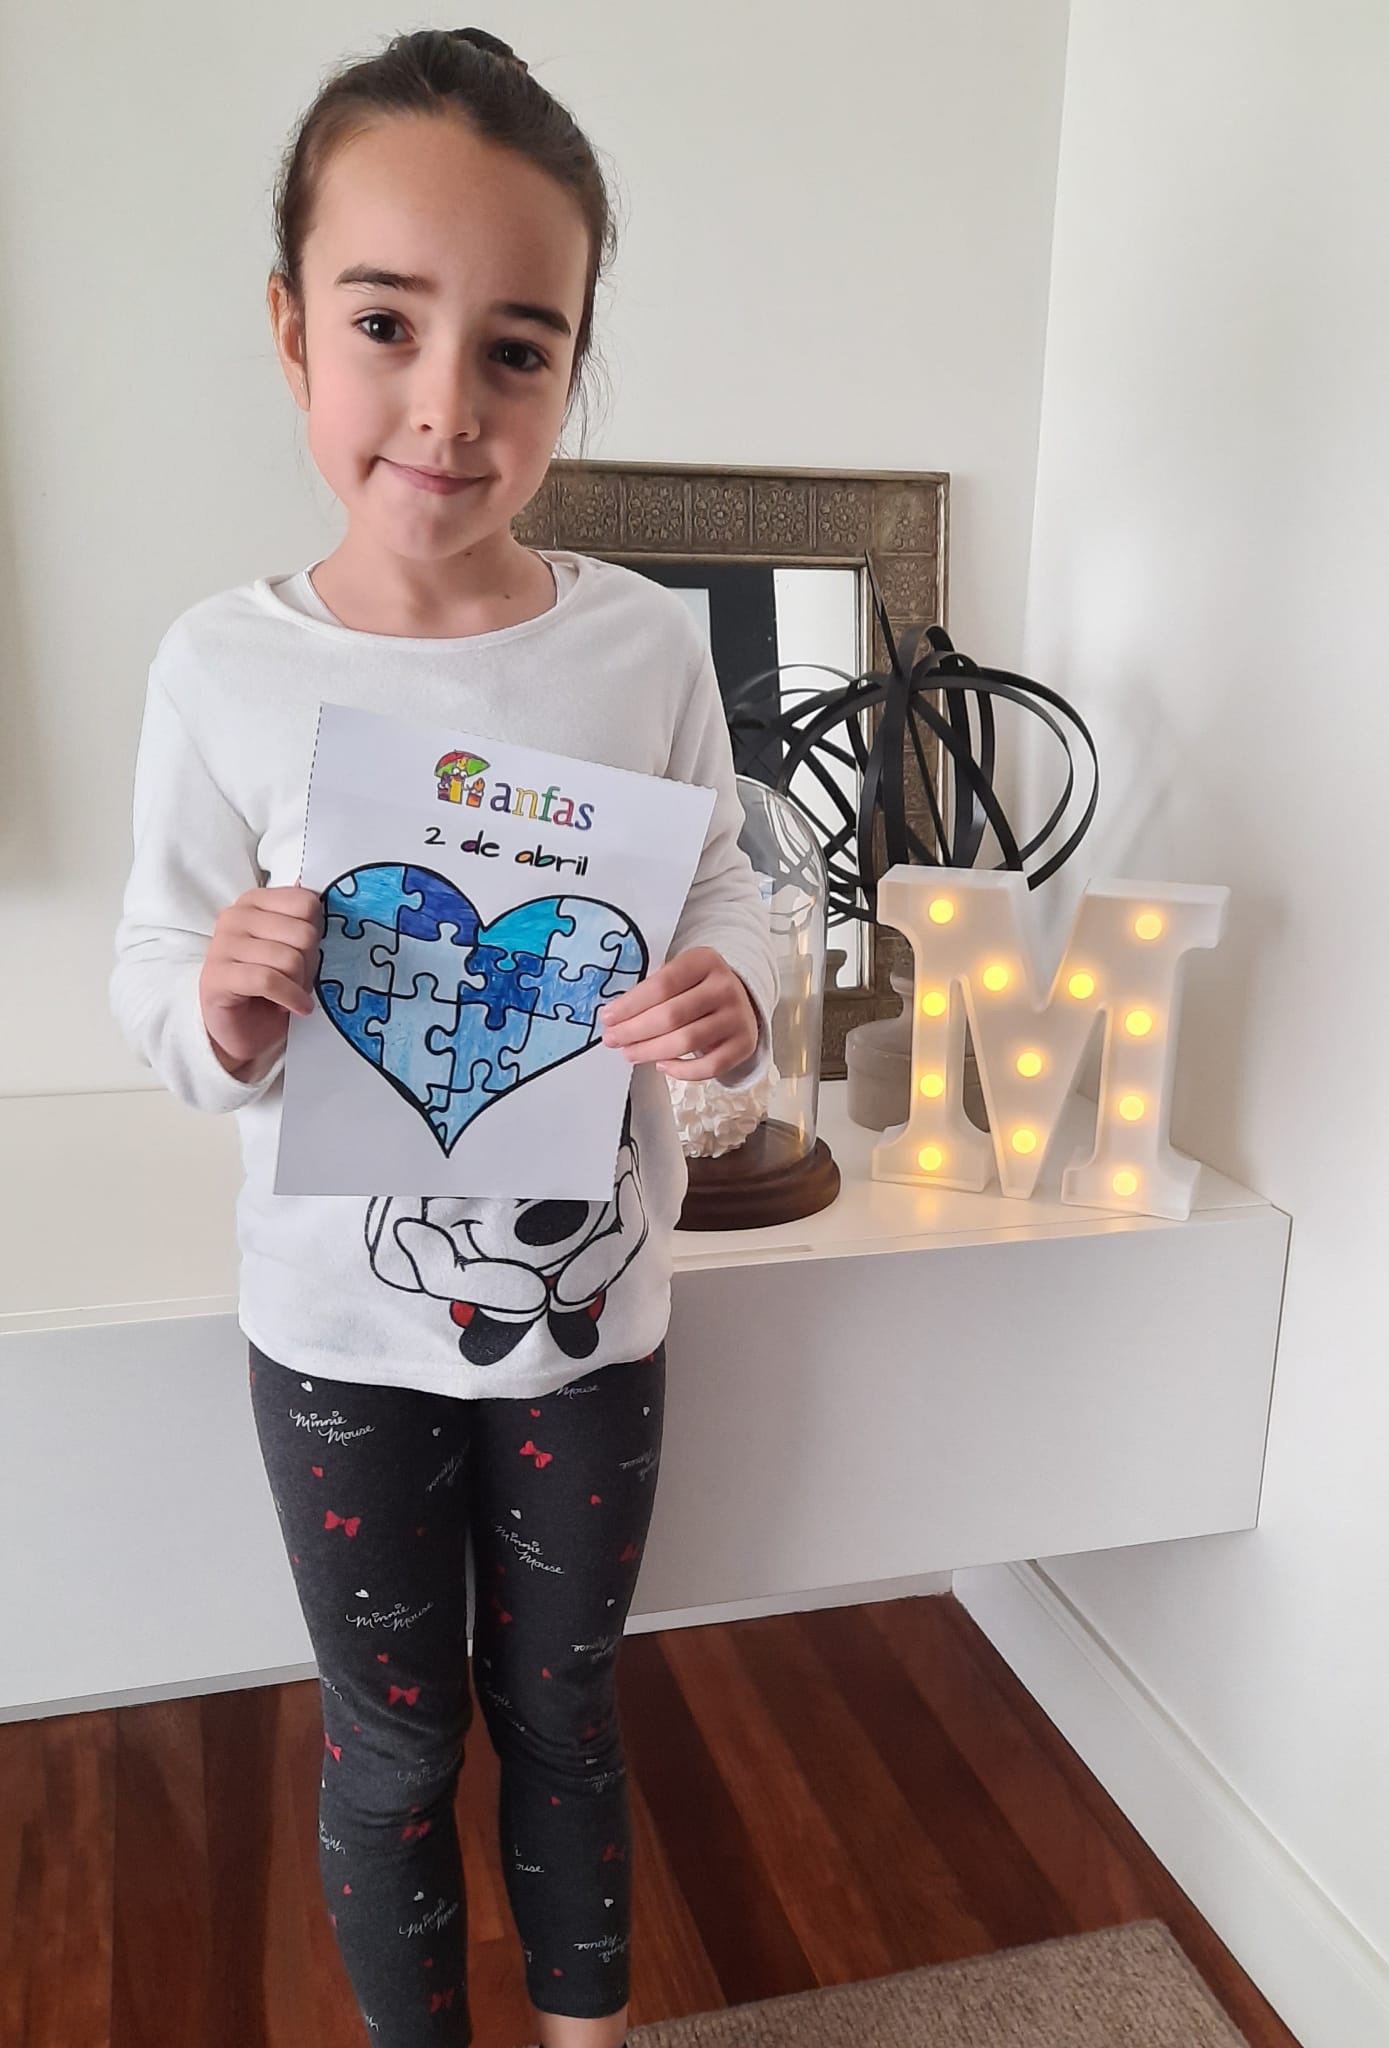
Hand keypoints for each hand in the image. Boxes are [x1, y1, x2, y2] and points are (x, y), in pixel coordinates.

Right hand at [199, 885, 324, 1076]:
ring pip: (289, 959)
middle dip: (309, 965)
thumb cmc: (274, 989)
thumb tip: (329, 896)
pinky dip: (289, 998)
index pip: (306, 903)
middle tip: (298, 981)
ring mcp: (222, 944)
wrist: (245, 1031)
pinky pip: (269, 981)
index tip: (308, 955)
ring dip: (298, 986)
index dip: (317, 934)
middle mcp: (235, 916)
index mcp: (256, 901)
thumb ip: (308, 924)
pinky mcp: (217, 976)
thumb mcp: (296, 949)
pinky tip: (291, 1008)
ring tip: (290, 995)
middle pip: (303, 933)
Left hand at [600, 946, 759, 1081]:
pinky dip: (682, 1071)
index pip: (661, 985)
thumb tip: (615, 1019)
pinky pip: (710, 1066)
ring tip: (630, 1053)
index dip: (630, 1004)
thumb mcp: (679, 975)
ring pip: (687, 1041)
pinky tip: (662, 1065)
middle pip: (671, 1015)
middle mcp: (724, 987)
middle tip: (612, 1039)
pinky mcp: (744, 1044)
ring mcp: (737, 1017)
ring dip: (651, 1051)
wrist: (741, 999)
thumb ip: (651, 991)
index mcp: (704, 962)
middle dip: (634, 1030)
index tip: (607, 1017)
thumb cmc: (697, 988)